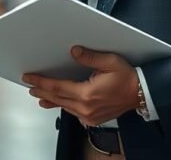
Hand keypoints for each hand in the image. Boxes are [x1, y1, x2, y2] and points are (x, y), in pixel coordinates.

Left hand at [22, 46, 139, 126]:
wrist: (141, 94)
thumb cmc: (127, 77)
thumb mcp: (110, 61)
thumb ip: (90, 57)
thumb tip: (74, 51)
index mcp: (87, 94)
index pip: (57, 87)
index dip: (41, 82)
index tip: (29, 78)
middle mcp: (86, 108)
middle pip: (57, 98)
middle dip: (41, 91)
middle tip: (29, 85)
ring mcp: (89, 116)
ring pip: (64, 107)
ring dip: (51, 100)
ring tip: (39, 95)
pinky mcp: (93, 119)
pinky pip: (73, 112)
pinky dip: (64, 106)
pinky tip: (58, 102)